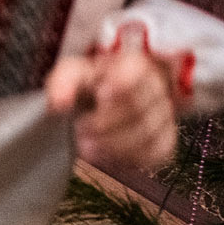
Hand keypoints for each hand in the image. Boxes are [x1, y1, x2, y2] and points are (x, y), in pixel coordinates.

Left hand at [44, 22, 178, 170]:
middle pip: (139, 107)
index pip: (137, 72)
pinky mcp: (165, 142)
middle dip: (106, 122)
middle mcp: (155, 88)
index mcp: (133, 65)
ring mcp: (164, 116)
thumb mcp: (72, 75)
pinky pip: (154, 155)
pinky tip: (105, 157)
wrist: (102, 105)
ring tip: (86, 147)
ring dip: (113, 144)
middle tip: (81, 129)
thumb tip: (58, 104)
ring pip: (147, 134)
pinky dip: (127, 159)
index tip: (100, 95)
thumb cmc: (88, 86)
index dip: (121, 84)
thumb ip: (63, 83)